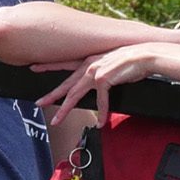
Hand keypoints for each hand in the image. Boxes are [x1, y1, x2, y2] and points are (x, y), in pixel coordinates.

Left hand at [37, 42, 162, 119]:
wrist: (146, 56)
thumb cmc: (132, 62)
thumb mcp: (112, 66)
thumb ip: (101, 74)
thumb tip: (98, 84)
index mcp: (89, 60)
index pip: (64, 63)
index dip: (48, 65)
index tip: (33, 67)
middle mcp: (88, 65)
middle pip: (66, 84)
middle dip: (51, 95)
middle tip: (38, 103)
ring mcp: (94, 71)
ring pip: (75, 94)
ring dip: (65, 109)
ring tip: (57, 121)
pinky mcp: (103, 79)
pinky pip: (100, 102)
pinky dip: (101, 114)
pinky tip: (100, 123)